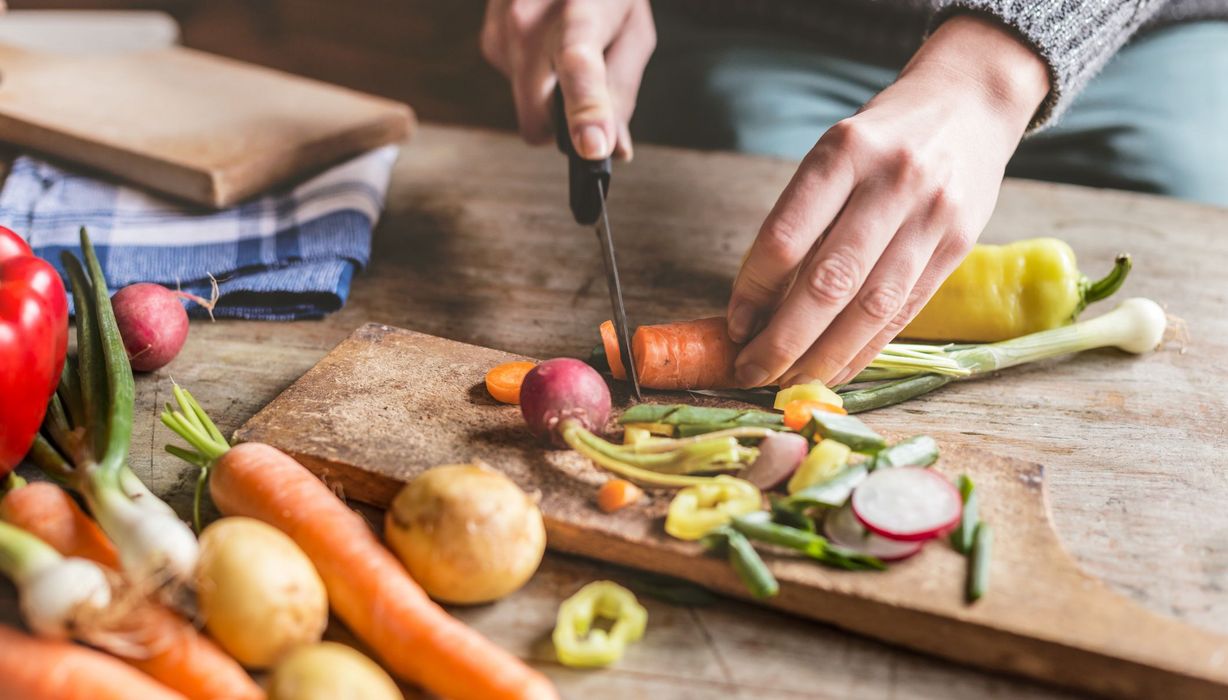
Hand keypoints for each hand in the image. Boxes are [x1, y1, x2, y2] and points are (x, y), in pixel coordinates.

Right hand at [481, 0, 655, 159]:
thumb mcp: (634, 32)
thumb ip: (623, 91)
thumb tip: (614, 149)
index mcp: (580, 12)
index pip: (580, 66)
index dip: (586, 111)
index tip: (592, 147)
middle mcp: (529, 21)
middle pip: (537, 119)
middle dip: (561, 122)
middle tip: (590, 89)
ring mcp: (501, 30)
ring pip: (526, 106)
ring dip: (549, 92)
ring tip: (566, 45)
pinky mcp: (488, 40)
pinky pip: (516, 86)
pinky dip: (535, 75)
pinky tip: (546, 40)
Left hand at [726, 14, 1049, 387]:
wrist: (970, 103)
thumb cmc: (882, 138)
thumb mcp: (834, 153)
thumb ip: (803, 219)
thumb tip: (757, 306)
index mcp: (844, 151)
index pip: (786, 236)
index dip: (753, 290)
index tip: (734, 325)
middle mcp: (892, 181)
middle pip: (829, 281)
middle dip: (783, 339)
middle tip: (751, 371)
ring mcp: (931, 215)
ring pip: (871, 307)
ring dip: (824, 356)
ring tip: (789, 382)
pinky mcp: (959, 244)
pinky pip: (904, 312)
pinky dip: (865, 349)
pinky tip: (835, 370)